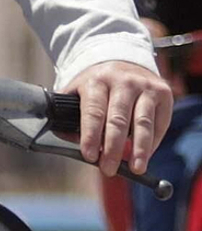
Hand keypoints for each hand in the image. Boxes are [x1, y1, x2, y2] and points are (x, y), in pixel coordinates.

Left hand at [64, 60, 173, 176]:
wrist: (124, 61)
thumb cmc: (98, 86)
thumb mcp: (78, 91)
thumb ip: (68, 114)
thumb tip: (67, 139)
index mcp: (97, 81)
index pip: (93, 112)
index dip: (91, 136)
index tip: (89, 156)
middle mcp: (123, 81)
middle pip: (118, 119)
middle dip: (113, 148)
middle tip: (108, 169)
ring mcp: (145, 86)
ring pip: (143, 122)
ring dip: (140, 149)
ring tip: (136, 168)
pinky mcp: (163, 93)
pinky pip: (159, 123)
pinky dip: (152, 143)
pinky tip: (144, 156)